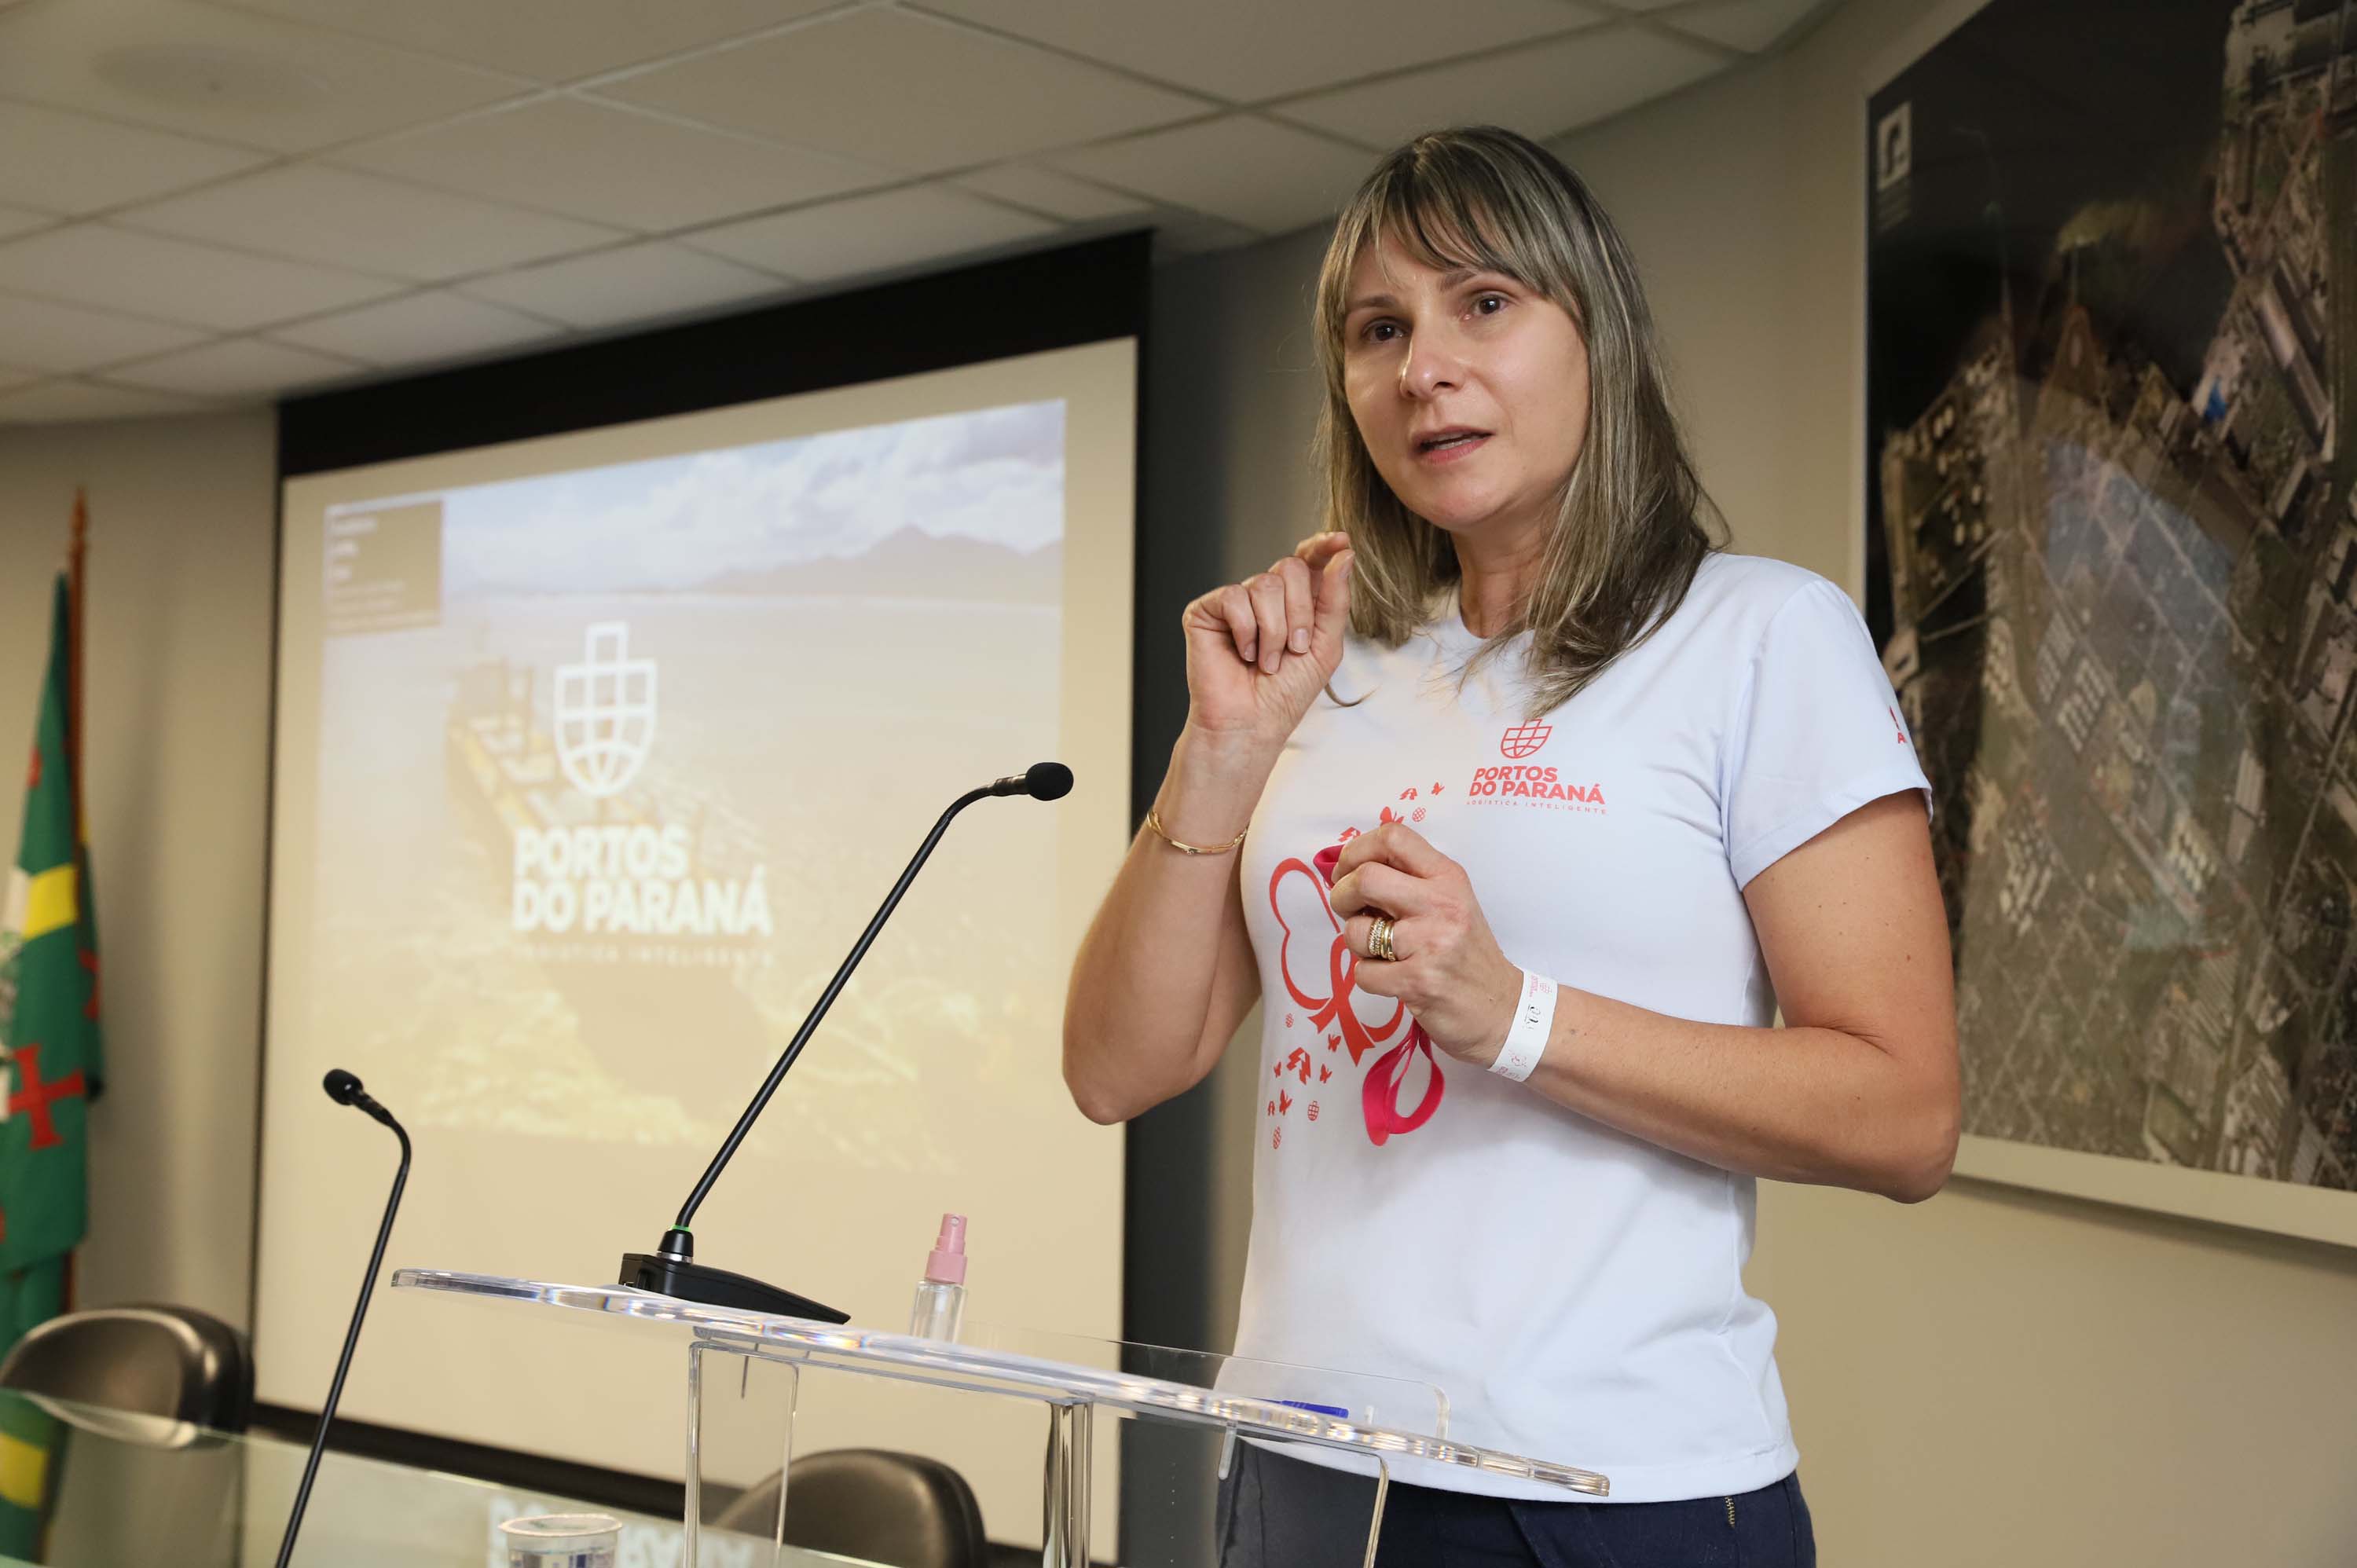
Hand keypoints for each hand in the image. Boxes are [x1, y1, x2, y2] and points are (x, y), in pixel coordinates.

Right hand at [1180, 532, 1352, 750]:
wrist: (1251, 723)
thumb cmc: (1286, 692)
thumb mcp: (1326, 645)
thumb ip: (1336, 599)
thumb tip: (1344, 553)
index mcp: (1295, 602)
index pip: (1307, 560)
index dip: (1321, 546)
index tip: (1340, 540)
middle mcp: (1265, 597)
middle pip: (1290, 567)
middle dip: (1300, 612)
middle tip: (1294, 649)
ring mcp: (1235, 602)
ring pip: (1265, 584)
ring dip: (1274, 630)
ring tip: (1266, 661)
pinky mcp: (1206, 611)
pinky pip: (1234, 596)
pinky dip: (1246, 630)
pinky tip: (1243, 653)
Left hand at [1327, 823, 1522, 1065]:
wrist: (1502, 1008)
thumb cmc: (1466, 953)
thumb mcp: (1449, 902)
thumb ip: (1408, 880)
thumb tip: (1346, 869)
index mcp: (1447, 877)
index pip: (1393, 837)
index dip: (1356, 850)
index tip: (1347, 871)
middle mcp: (1441, 904)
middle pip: (1366, 878)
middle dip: (1341, 895)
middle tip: (1348, 910)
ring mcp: (1431, 943)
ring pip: (1357, 930)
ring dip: (1355, 943)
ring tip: (1379, 951)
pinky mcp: (1419, 981)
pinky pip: (1363, 973)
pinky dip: (1368, 977)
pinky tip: (1391, 977)